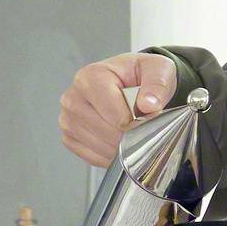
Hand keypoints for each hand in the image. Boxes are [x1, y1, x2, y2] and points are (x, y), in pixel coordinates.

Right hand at [59, 52, 177, 166]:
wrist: (127, 83)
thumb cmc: (138, 75)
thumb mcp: (157, 68)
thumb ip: (158, 83)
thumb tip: (149, 105)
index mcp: (90, 77)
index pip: (117, 116)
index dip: (139, 123)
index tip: (149, 118)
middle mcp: (73, 98)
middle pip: (109, 134)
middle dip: (132, 135)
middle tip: (142, 123)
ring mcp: (68, 120)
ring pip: (102, 148)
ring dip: (123, 147)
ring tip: (130, 128)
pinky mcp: (69, 138)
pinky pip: (94, 157)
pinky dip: (111, 154)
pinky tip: (118, 138)